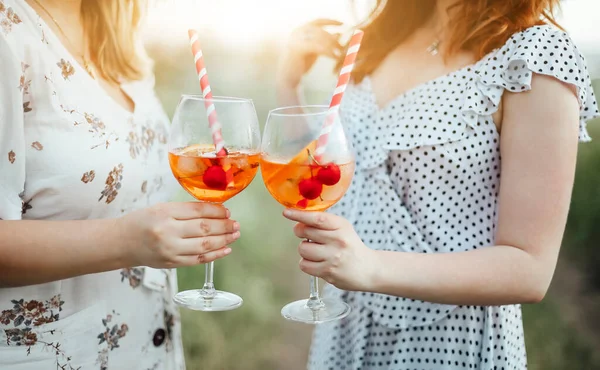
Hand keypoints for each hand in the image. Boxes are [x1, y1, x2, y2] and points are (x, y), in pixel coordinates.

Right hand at [118, 202, 239, 267]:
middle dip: (224, 226)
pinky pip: (198, 260)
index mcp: (165, 213)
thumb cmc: (144, 222)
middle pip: (204, 228)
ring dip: (224, 240)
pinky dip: (215, 255)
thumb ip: (186, 210)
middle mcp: (168, 232)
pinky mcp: (172, 263)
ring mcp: (170, 250)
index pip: (198, 211)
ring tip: (235, 234)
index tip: (227, 211)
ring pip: (204, 245)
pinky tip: (226, 249)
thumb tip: (216, 212)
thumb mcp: (162, 208)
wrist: (122, 243)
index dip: (217, 211)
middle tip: (236, 223)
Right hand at [276, 19, 342, 90]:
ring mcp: (296, 39)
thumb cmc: (302, 64)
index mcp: (301, 30)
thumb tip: (338, 33)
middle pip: (321, 30)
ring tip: (339, 54)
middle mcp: (297, 32)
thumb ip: (324, 42)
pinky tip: (334, 57)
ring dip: (332, 45)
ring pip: (320, 38)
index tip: (342, 24)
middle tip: (342, 47)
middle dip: (333, 38)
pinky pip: (317, 47)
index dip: (331, 21)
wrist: (288, 77)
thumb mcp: (316, 51)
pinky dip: (328, 51)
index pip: (318, 21)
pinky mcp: (297, 48)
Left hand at [283, 209, 377, 290]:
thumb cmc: (350, 247)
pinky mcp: (328, 272)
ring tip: (317, 253)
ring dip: (305, 250)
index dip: (299, 215)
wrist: (368, 270)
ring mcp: (333, 257)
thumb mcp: (343, 229)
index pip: (317, 218)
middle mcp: (338, 240)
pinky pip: (304, 265)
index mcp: (341, 226)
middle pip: (305, 232)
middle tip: (308, 236)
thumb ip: (323, 223)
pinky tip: (318, 263)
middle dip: (301, 232)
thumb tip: (298, 220)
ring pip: (303, 249)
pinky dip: (307, 264)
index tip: (287, 212)